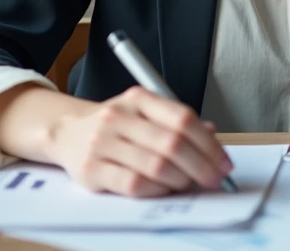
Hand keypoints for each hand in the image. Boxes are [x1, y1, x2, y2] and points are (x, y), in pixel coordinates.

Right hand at [48, 86, 233, 197]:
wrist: (67, 132)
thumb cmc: (115, 126)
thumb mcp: (145, 114)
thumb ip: (176, 123)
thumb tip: (213, 137)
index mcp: (138, 99)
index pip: (183, 118)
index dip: (208, 144)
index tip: (223, 162)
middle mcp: (119, 116)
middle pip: (172, 143)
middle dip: (201, 166)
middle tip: (213, 180)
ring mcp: (103, 142)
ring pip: (156, 165)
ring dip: (181, 180)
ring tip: (189, 184)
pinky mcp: (91, 168)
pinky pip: (133, 183)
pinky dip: (157, 190)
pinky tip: (164, 189)